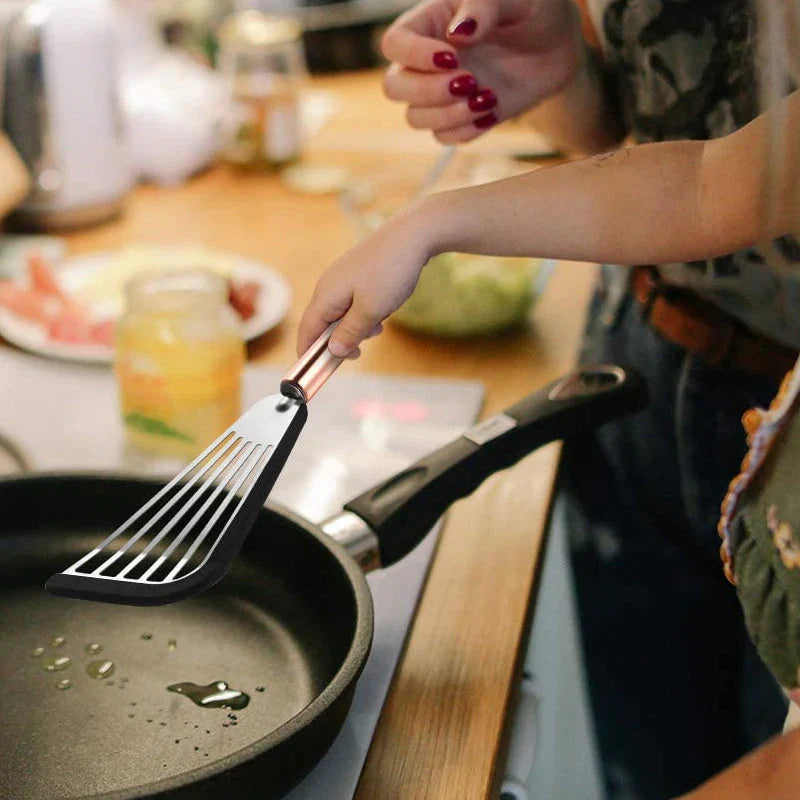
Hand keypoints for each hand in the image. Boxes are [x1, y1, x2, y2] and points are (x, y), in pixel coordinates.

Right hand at [297, 202, 436, 357]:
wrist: (413, 234)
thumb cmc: (390, 272)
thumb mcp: (371, 311)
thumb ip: (349, 333)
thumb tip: (332, 350)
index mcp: (325, 295)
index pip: (307, 331)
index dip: (309, 354)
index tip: (318, 373)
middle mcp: (328, 285)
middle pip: (323, 324)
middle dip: (340, 341)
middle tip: (360, 351)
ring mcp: (342, 277)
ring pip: (341, 313)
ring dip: (357, 327)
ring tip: (379, 325)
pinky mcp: (357, 272)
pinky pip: (353, 301)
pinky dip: (365, 312)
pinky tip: (384, 310)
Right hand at [382, 0, 583, 142]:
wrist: (557, 45)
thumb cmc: (532, 9)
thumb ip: (484, 6)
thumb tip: (457, 34)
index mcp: (430, 23)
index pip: (394, 43)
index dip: (414, 55)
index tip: (452, 57)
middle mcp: (426, 61)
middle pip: (395, 87)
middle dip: (428, 91)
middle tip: (470, 81)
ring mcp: (441, 93)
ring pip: (415, 118)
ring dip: (448, 115)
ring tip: (487, 98)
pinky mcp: (459, 118)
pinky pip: (443, 137)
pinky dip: (465, 131)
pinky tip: (491, 111)